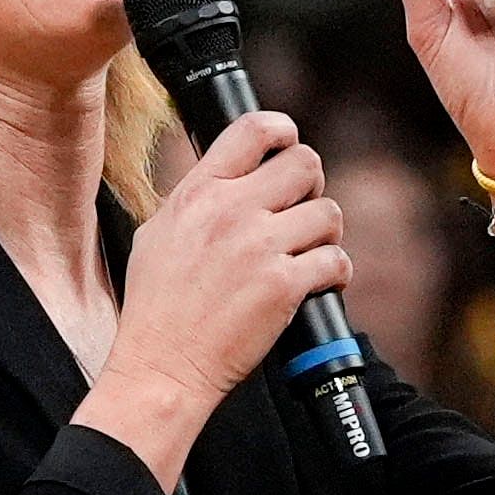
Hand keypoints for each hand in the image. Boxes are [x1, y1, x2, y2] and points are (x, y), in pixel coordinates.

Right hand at [101, 113, 348, 404]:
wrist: (163, 365)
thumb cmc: (158, 307)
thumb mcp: (160, 232)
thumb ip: (198, 196)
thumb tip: (232, 175)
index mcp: (198, 192)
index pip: (253, 129)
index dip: (284, 131)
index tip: (289, 146)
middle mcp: (230, 210)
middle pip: (305, 164)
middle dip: (312, 187)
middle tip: (302, 213)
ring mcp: (259, 246)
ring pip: (329, 213)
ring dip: (326, 235)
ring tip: (307, 254)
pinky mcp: (284, 284)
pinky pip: (336, 261)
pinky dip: (336, 274)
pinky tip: (318, 284)